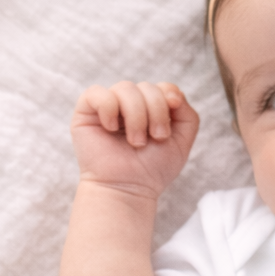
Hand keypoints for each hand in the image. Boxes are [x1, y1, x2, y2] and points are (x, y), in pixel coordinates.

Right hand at [71, 81, 199, 199]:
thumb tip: (173, 94)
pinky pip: (97, 92)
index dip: (169, 95)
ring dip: (136, 116)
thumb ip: (188, 115)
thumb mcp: (181, 143)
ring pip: (126, 88)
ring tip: (136, 141)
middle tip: (155, 138)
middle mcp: (129, 104)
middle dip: (156, 112)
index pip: (161, 87)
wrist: (128, 189)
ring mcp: (108, 106)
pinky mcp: (86, 111)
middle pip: (147, 87)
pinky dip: (109, 108)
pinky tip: (111, 129)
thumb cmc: (152, 169)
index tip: (173, 114)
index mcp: (150, 109)